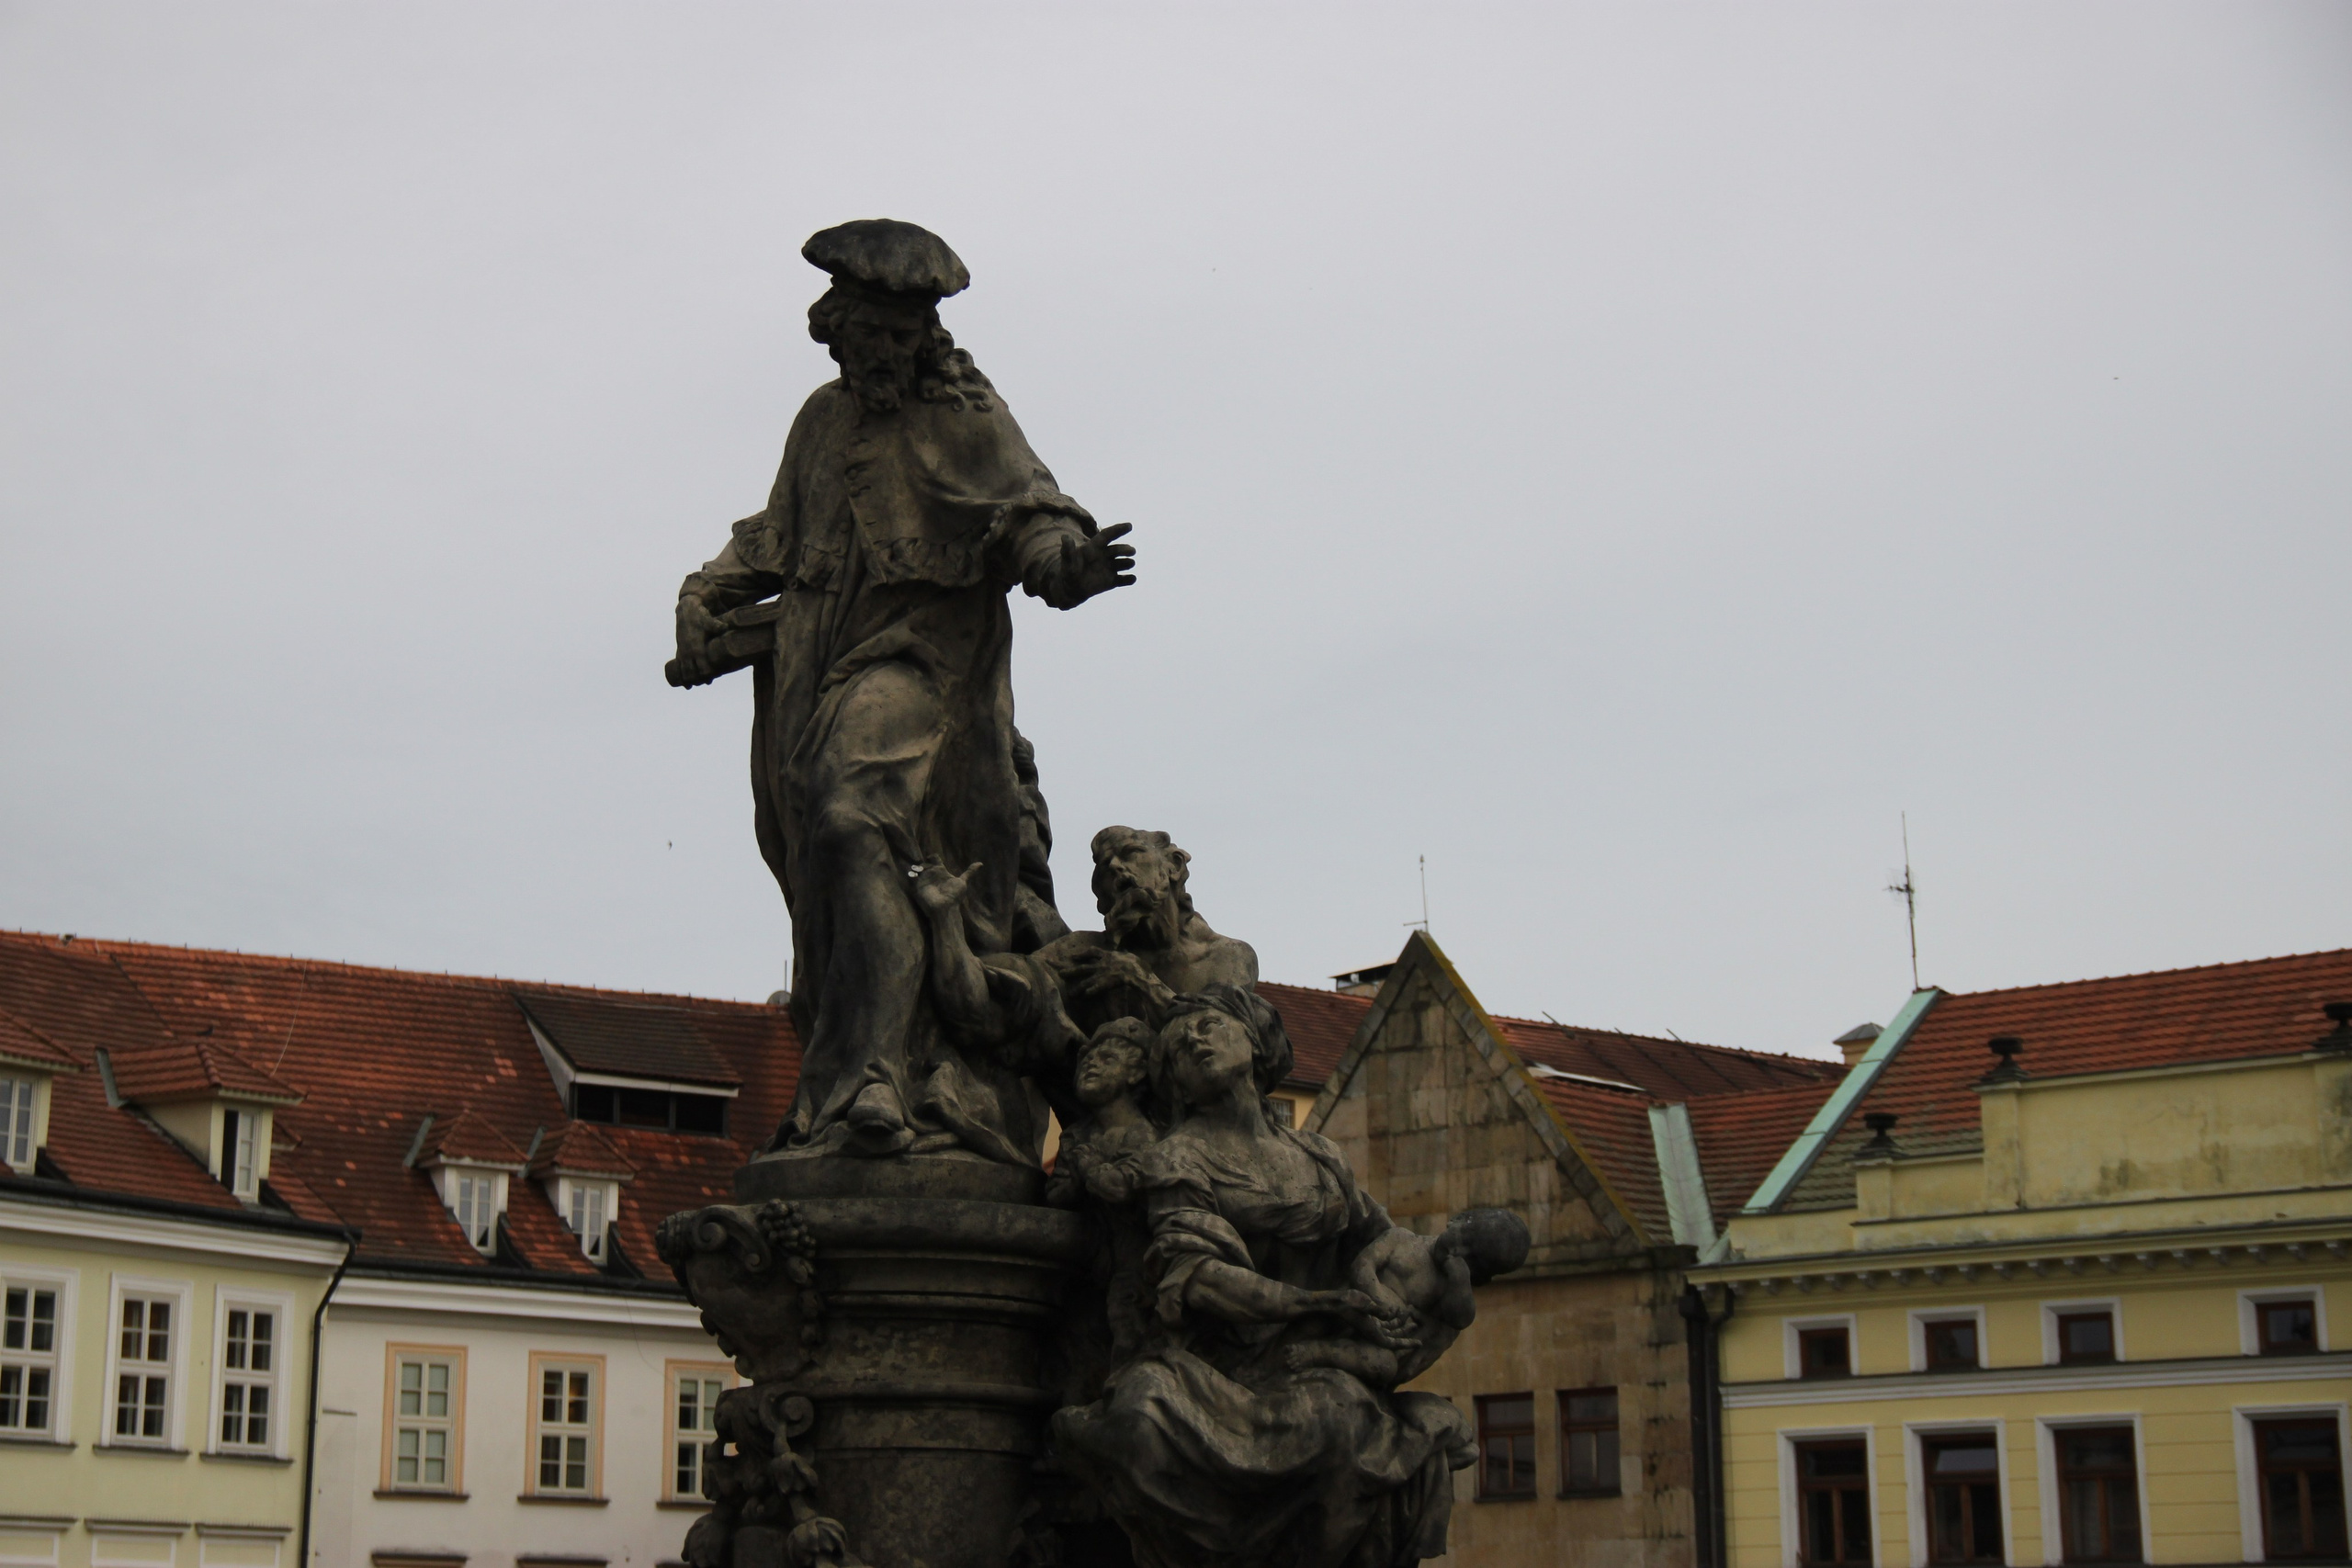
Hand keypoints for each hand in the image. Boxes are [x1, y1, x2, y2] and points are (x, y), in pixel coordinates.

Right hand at [675, 598, 726, 682]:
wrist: (686, 610)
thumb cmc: (700, 616)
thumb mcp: (708, 620)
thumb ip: (716, 625)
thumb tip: (725, 627)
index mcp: (696, 645)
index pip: (700, 663)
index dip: (705, 672)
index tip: (710, 679)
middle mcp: (688, 649)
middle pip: (692, 669)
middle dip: (698, 678)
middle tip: (708, 682)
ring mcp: (683, 650)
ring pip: (684, 669)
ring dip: (690, 678)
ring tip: (694, 686)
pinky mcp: (680, 649)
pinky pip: (679, 665)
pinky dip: (682, 675)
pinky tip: (686, 685)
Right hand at [910, 860, 980, 920]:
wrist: (945, 908)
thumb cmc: (954, 896)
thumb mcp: (963, 882)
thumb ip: (969, 872)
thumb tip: (981, 863)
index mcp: (941, 871)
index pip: (935, 859)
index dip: (932, 856)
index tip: (931, 858)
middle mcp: (932, 875)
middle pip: (925, 863)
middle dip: (923, 862)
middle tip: (925, 866)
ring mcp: (924, 880)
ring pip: (917, 869)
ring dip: (917, 867)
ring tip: (919, 870)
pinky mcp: (918, 887)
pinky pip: (911, 877)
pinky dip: (911, 874)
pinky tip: (915, 874)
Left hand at [1033, 523, 1135, 609]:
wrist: (1072, 588)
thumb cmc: (1069, 571)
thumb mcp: (1067, 561)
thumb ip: (1068, 550)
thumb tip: (1065, 537)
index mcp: (1095, 547)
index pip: (1107, 535)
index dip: (1118, 529)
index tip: (1130, 526)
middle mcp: (1105, 555)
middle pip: (1117, 550)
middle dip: (1125, 549)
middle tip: (1131, 551)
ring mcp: (1110, 568)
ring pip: (1123, 563)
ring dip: (1128, 563)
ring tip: (1130, 563)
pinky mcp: (1112, 581)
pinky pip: (1123, 580)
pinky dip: (1129, 579)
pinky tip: (1132, 579)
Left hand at [1065, 946, 1158, 997]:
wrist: (1137, 971)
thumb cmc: (1136, 963)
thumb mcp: (1128, 955)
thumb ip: (1122, 954)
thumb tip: (1123, 952)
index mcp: (1107, 955)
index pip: (1092, 952)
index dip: (1081, 954)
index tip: (1072, 956)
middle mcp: (1101, 965)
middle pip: (1082, 968)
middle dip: (1071, 971)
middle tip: (1060, 974)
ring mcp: (1102, 975)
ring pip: (1086, 982)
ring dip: (1078, 988)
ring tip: (1071, 994)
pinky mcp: (1105, 984)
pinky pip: (1095, 989)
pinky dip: (1090, 992)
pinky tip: (1084, 996)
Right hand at [1303, 1290, 1419, 1350]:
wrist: (1323, 1306)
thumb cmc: (1340, 1304)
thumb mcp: (1359, 1303)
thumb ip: (1375, 1309)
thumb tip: (1389, 1313)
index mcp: (1372, 1333)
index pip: (1394, 1343)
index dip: (1408, 1344)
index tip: (1421, 1344)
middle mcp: (1370, 1332)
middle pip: (1393, 1335)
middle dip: (1406, 1331)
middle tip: (1418, 1325)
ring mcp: (1367, 1327)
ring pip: (1387, 1328)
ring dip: (1399, 1323)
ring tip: (1411, 1317)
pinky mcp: (1362, 1321)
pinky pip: (1380, 1322)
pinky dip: (1389, 1318)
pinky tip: (1393, 1310)